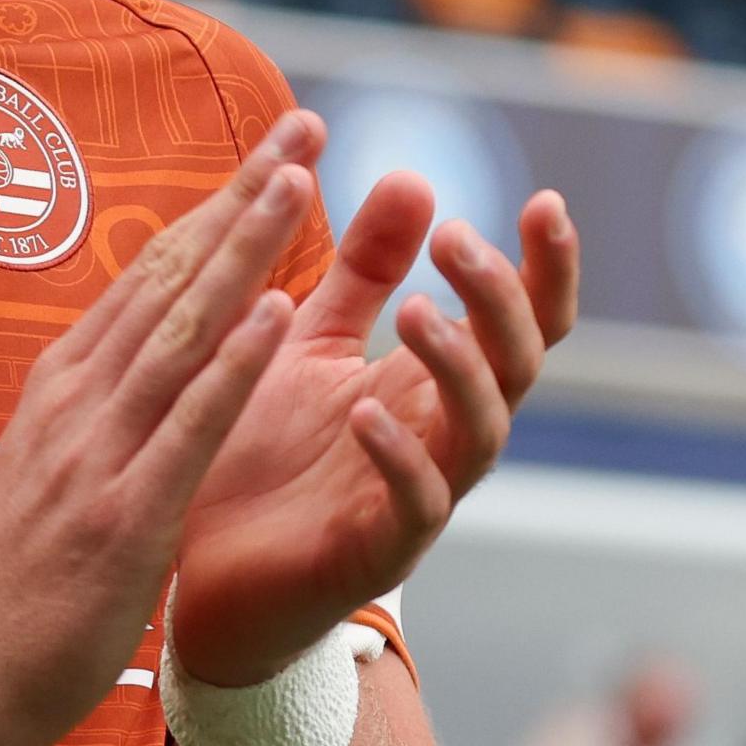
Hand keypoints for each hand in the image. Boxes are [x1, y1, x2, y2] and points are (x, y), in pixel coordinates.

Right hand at [0, 114, 320, 745]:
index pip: (150, 276)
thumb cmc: (12, 581)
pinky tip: (275, 316)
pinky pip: (187, 426)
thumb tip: (129, 353)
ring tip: (296, 182)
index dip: (213, 207)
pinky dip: (233, 366)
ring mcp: (97, 452)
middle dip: (241, 199)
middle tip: (300, 127)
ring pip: (182, 331)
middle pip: (172, 277)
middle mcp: (77, 399)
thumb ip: (89, 408)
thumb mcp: (45, 467)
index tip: (271, 151)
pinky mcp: (122, 513)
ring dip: (242, 251)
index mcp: (63, 386)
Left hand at [168, 133, 578, 687]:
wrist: (199, 571)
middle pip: (518, 365)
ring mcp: (420, 497)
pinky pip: (415, 506)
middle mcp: (442, 436)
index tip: (546, 201)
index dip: (545, 268)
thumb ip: (364, 268)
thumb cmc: (263, 451)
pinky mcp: (378, 553)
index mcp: (431, 382)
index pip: (520, 320)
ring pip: (481, 432)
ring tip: (416, 312)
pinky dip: (399, 457)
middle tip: (459, 239)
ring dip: (457, 368)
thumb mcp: (310, 339)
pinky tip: (367, 413)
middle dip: (502, 300)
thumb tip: (416, 174)